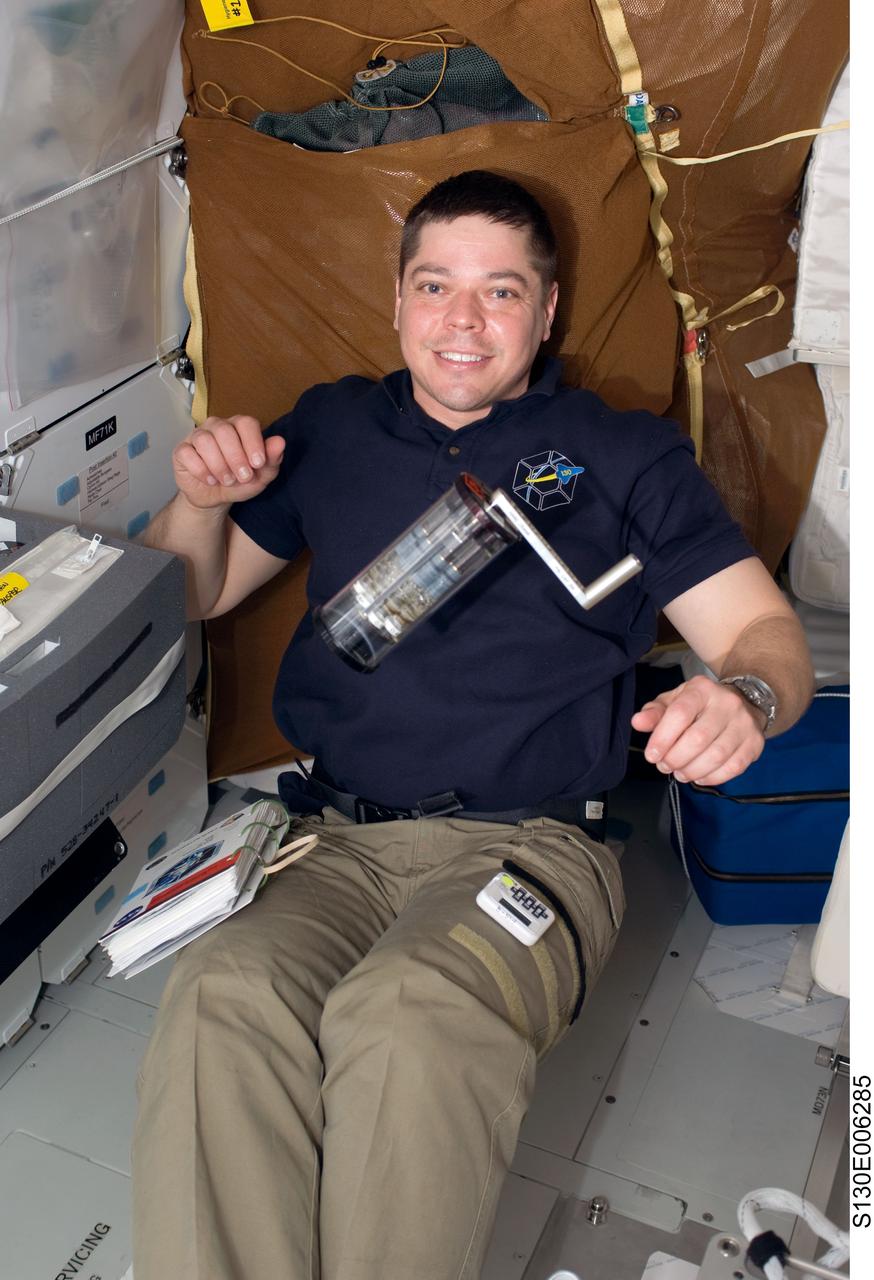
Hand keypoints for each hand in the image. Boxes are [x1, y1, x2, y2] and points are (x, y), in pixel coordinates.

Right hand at [172, 415, 284, 508]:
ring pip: (204, 440)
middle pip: (225, 431)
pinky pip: (187, 453)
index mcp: (239, 427)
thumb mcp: (261, 475)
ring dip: (219, 465)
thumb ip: (272, 459)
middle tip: (242, 477)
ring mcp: (197, 436)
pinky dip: (201, 470)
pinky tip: (210, 480)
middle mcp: (217, 426)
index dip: (253, 442)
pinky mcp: (181, 450)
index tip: (258, 464)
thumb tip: (280, 442)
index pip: (246, 423)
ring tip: (227, 481)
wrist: (215, 498)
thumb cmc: (239, 481)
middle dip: (236, 457)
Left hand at [630, 674, 765, 785]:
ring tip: (680, 773)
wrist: (744, 702)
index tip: (652, 755)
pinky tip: (699, 776)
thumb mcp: (675, 701)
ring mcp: (744, 724)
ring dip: (692, 770)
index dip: (662, 738)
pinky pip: (733, 768)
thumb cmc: (701, 705)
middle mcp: (727, 704)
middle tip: (665, 766)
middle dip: (676, 758)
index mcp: (702, 689)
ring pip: (716, 756)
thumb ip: (655, 712)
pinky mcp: (755, 743)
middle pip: (698, 739)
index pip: (680, 714)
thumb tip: (638, 722)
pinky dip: (712, 777)